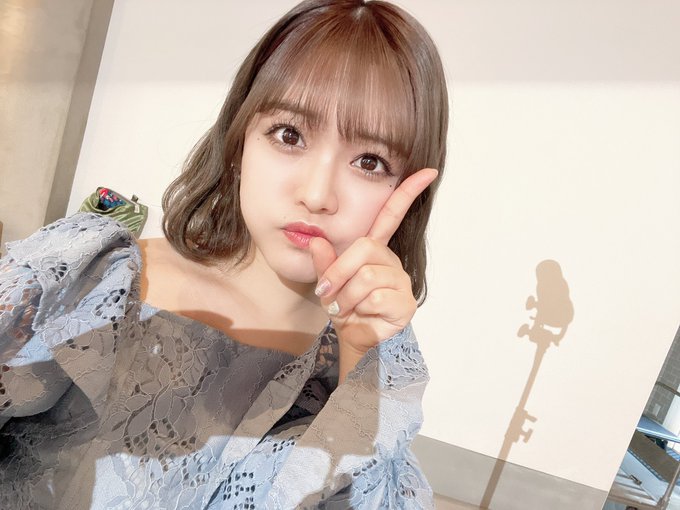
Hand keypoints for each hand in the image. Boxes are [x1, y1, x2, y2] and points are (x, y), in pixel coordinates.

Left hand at [310, 168, 437, 380]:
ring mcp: (400, 281)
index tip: (428, 171)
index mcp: (374, 249)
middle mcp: (390, 260)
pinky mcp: (405, 302)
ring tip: (344, 308)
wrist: (352, 338)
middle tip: (327, 291)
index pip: (393, 215)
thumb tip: (314, 240)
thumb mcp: (328, 281)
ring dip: (346, 297)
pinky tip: (362, 316)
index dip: (408, 192)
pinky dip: (360, 309)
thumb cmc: (344, 306)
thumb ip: (323, 261)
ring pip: (366, 276)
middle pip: (364, 248)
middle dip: (338, 271)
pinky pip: (377, 297)